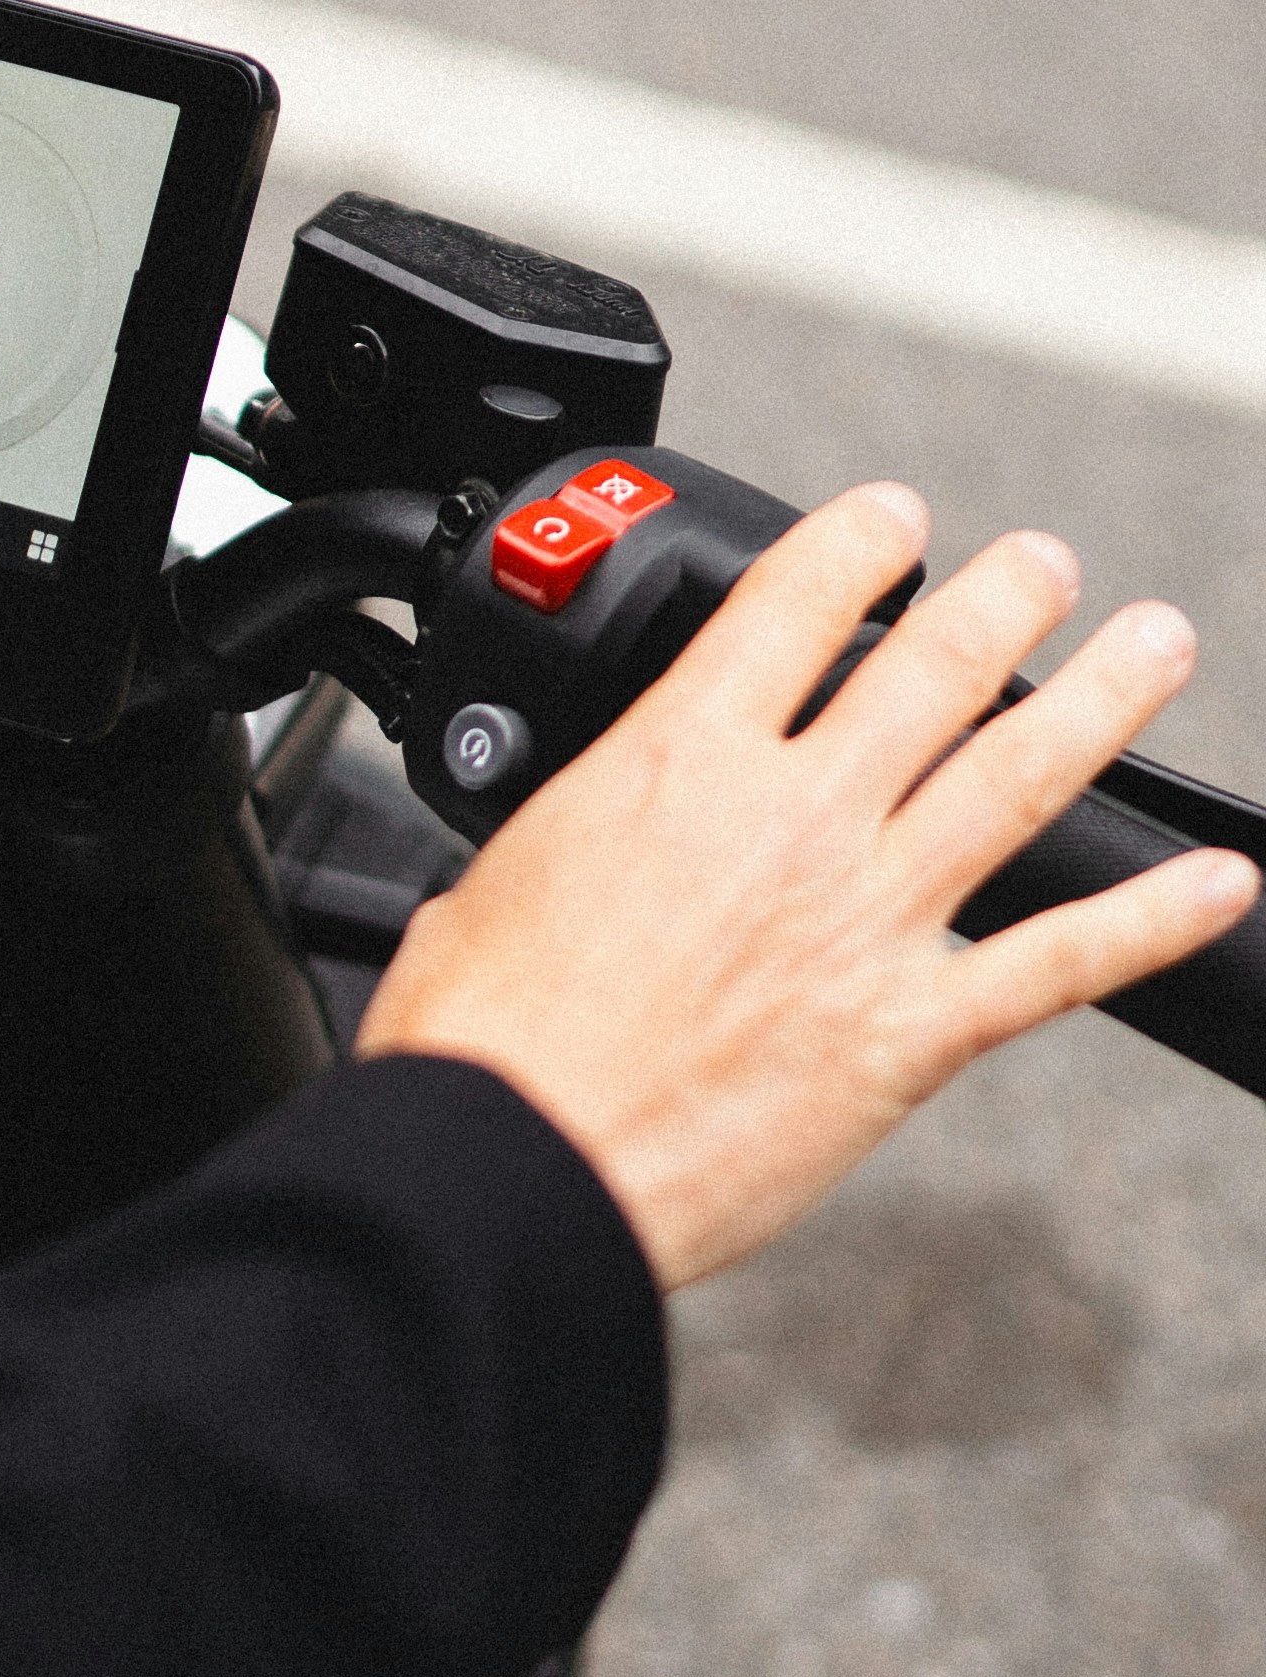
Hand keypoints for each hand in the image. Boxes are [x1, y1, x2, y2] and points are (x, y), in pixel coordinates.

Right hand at [354, 483, 1259, 1291]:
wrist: (514, 1160)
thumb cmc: (485, 1034)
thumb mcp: (506, 863)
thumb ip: (582, 822)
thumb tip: (590, 825)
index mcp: (678, 759)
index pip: (797, 602)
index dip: (862, 541)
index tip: (896, 516)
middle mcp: (793, 819)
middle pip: (934, 669)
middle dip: (1008, 598)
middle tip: (1049, 563)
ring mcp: (864, 921)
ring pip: (1016, 778)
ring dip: (1104, 701)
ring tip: (1158, 643)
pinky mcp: (908, 1035)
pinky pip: (1061, 964)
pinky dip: (1153, 918)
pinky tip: (1222, 884)